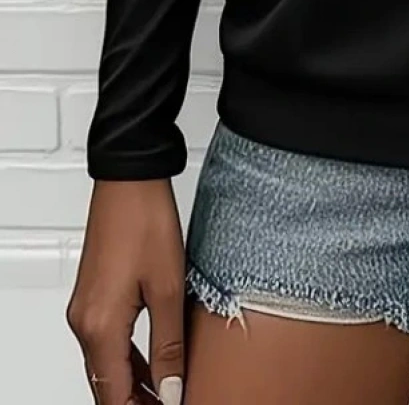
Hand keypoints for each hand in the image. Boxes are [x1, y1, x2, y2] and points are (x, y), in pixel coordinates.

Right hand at [67, 180, 185, 404]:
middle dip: (136, 402)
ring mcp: (85, 310)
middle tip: (172, 402)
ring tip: (167, 392)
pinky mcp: (93, 296)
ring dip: (133, 383)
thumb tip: (172, 389)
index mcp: (100, 327)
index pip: (113, 396)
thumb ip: (169, 344)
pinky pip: (107, 342)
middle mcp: (84, 323)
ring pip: (105, 365)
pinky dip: (128, 359)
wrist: (129, 179)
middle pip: (105, 385)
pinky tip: (154, 364)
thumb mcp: (168, 288)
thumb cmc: (146, 221)